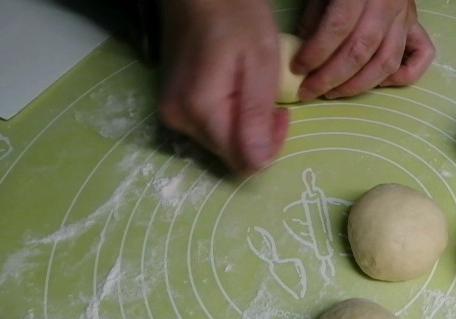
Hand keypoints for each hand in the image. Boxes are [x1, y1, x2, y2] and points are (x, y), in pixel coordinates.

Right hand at [157, 0, 288, 175]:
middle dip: (260, 138)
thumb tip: (258, 163)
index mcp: (201, 111)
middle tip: (274, 104)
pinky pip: (210, 129)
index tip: (282, 115)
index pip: (244, 162)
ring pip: (221, 144)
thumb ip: (257, 114)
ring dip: (246, 129)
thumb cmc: (237, 17)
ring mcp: (173, 114)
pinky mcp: (174, 106)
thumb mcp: (260, 63)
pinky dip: (231, 120)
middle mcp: (179, 120)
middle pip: (231, 155)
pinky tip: (239, 93)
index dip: (270, 147)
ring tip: (257, 94)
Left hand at [295, 0, 434, 99]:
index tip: (297, 68)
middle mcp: (389, 4)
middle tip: (311, 90)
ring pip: (387, 62)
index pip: (338, 28)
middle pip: (361, 52)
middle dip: (332, 78)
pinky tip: (377, 82)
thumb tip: (305, 52)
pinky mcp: (415, 22)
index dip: (315, 54)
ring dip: (358, 85)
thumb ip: (315, 16)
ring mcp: (405, 15)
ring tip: (333, 92)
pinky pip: (421, 55)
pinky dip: (402, 75)